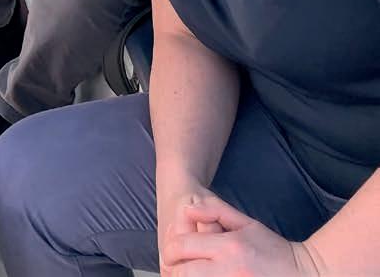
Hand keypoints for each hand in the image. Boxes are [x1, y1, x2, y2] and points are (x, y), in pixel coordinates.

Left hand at [161, 193, 320, 276]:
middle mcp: (229, 269)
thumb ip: (216, 211)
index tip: (171, 253)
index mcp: (229, 247)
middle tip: (174, 268)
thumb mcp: (247, 223)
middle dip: (174, 269)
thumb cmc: (274, 249)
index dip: (170, 250)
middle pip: (183, 272)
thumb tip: (187, 207)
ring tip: (186, 275)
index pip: (182, 247)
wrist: (308, 275)